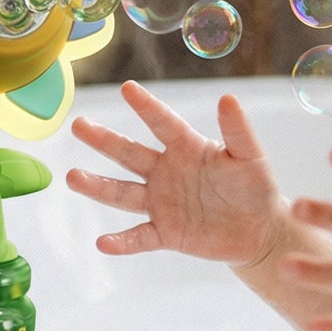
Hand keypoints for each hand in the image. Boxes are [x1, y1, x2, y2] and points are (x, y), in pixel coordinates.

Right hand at [68, 81, 284, 266]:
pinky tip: (102, 242)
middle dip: (104, 140)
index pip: (162, 123)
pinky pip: (140, 237)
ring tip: (72, 176)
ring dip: (98, 186)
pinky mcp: (166, 233)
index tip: (127, 88)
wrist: (259, 230)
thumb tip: (228, 97)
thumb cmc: (255, 186)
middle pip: (130, 153)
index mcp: (187, 148)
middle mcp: (167, 172)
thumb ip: (238, 130)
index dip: (146, 106)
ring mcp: (163, 203)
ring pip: (124, 193)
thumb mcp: (250, 157)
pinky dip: (122, 241)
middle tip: (78, 125)